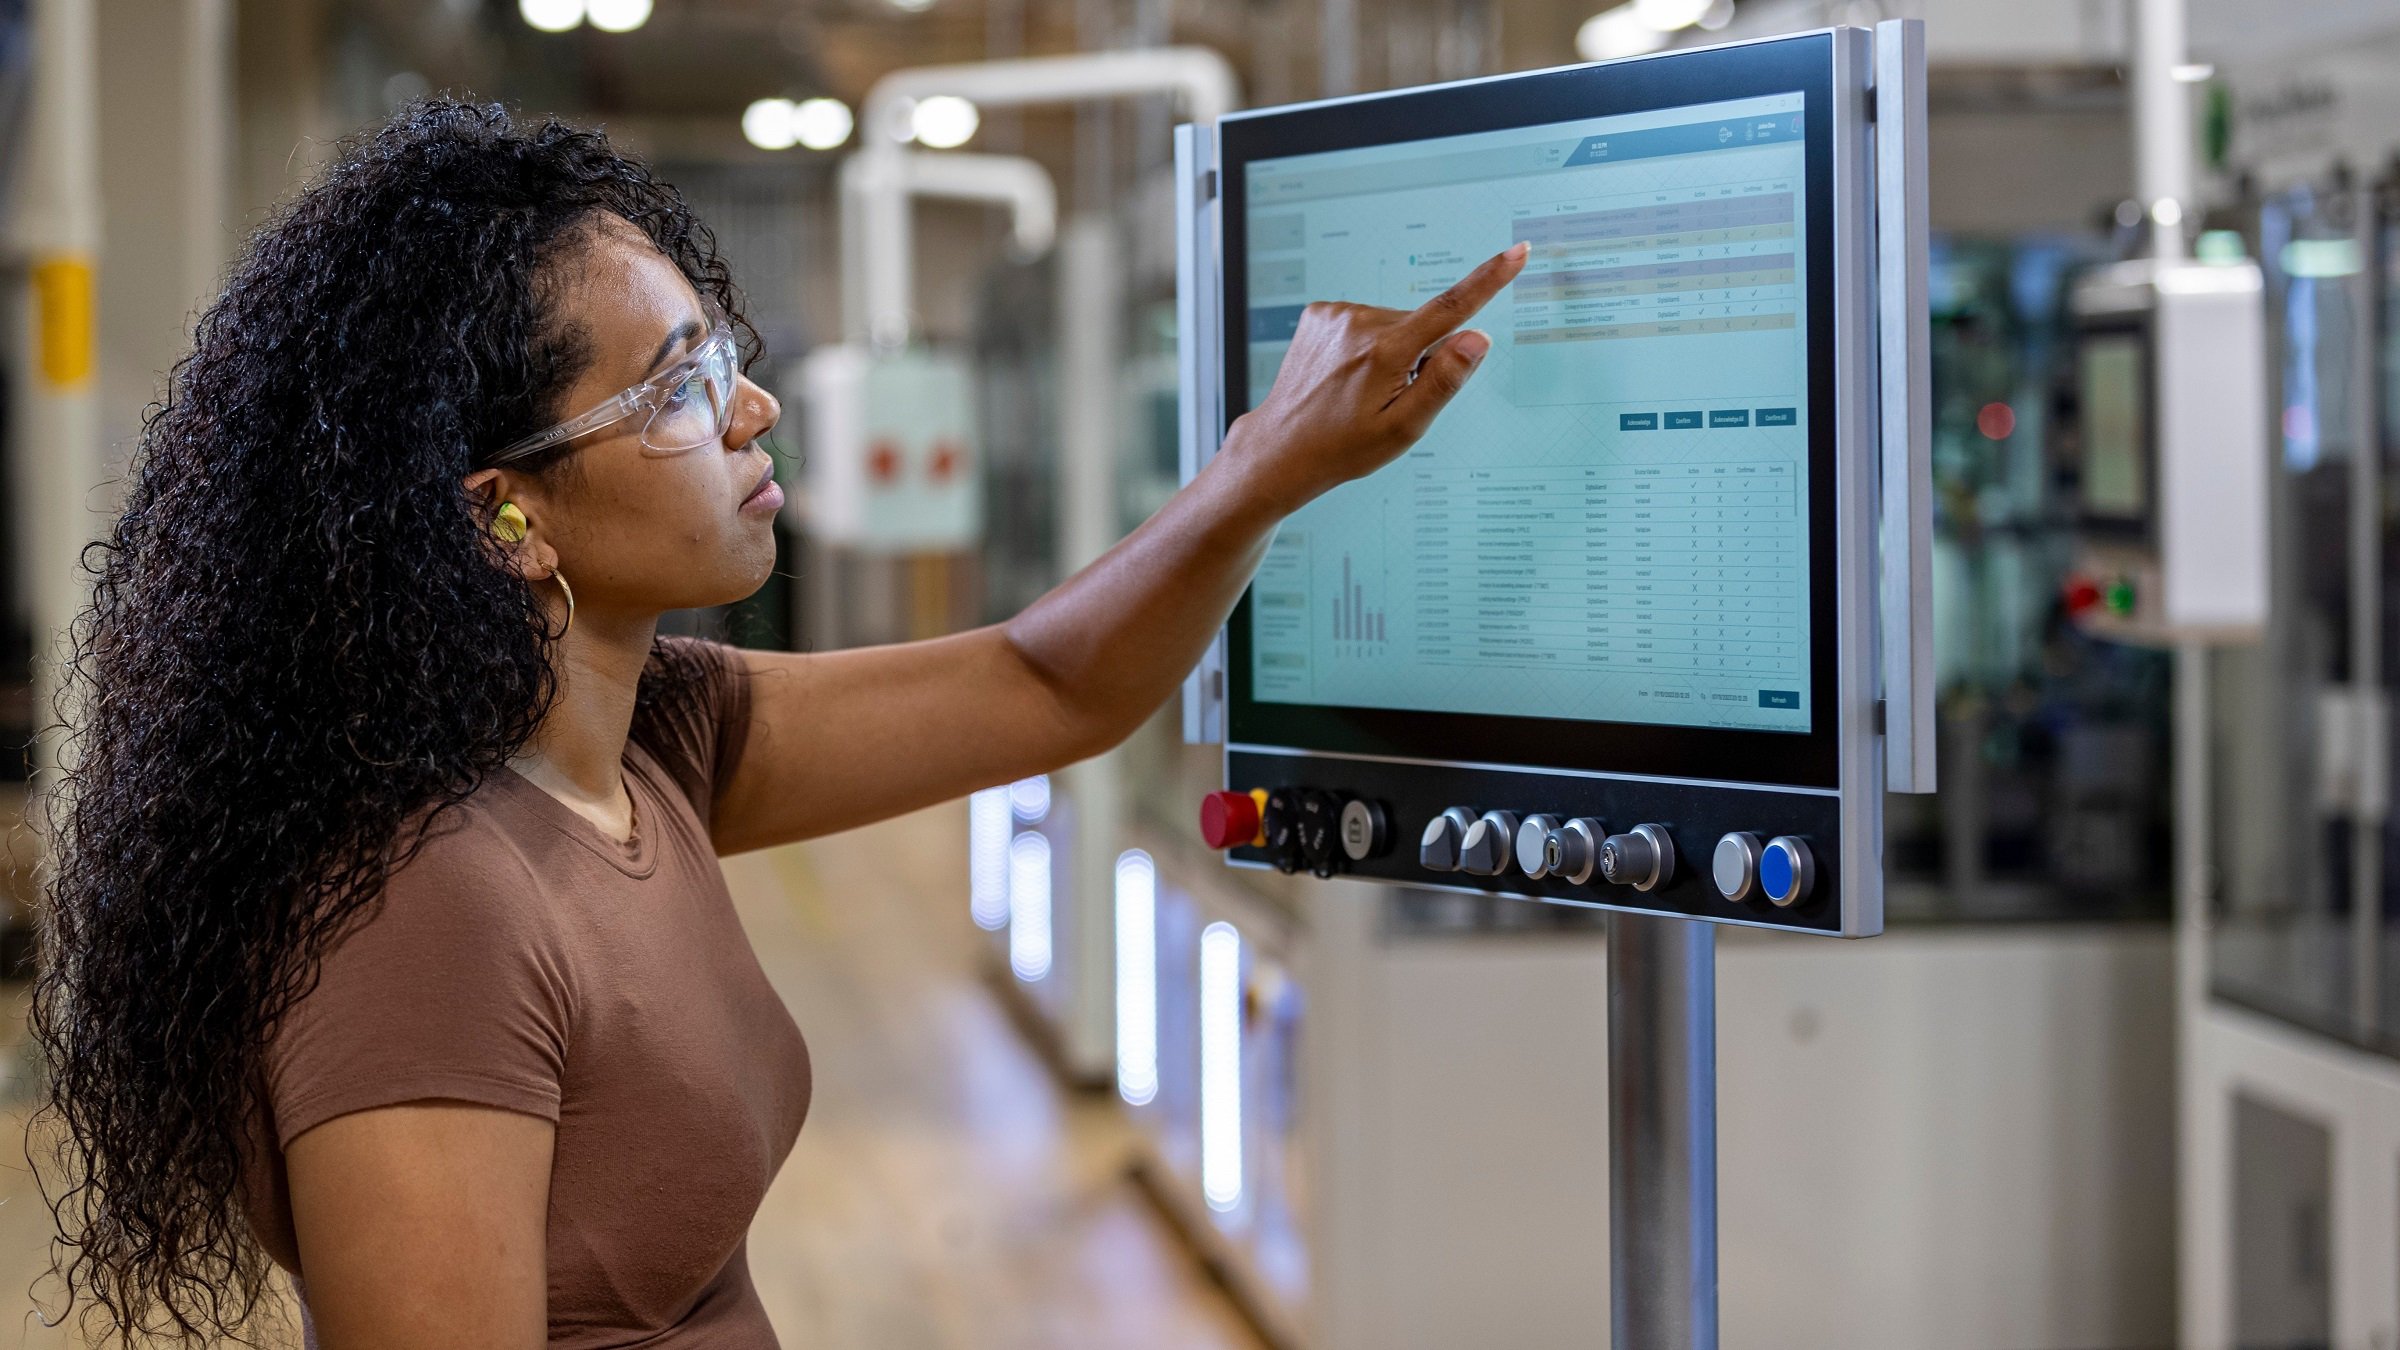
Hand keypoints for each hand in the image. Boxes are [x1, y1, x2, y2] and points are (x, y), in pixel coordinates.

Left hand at [1219, 240, 1528, 510]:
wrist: (1281, 448)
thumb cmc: (1343, 446)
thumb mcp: (1404, 428)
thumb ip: (1444, 381)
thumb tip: (1477, 338)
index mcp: (1386, 352)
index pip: (1451, 308)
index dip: (1489, 279)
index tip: (1516, 253)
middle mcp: (1361, 323)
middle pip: (1422, 327)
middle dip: (1420, 357)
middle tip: (1390, 397)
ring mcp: (1337, 314)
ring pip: (1393, 325)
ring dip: (1391, 352)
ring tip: (1361, 390)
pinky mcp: (1320, 312)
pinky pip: (1365, 322)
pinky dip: (1366, 344)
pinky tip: (1345, 373)